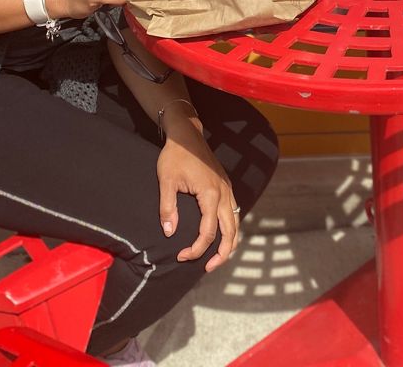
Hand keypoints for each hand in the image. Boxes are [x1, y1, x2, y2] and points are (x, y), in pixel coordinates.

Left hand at [157, 115, 240, 272]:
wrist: (187, 134)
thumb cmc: (175, 155)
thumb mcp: (166, 180)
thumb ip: (168, 207)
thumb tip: (169, 233)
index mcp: (210, 193)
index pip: (208, 232)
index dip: (195, 249)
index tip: (180, 256)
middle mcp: (224, 193)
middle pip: (231, 232)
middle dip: (221, 254)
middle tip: (207, 269)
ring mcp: (227, 189)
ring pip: (236, 223)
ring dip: (229, 243)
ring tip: (217, 259)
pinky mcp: (226, 187)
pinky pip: (234, 213)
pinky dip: (230, 229)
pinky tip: (221, 236)